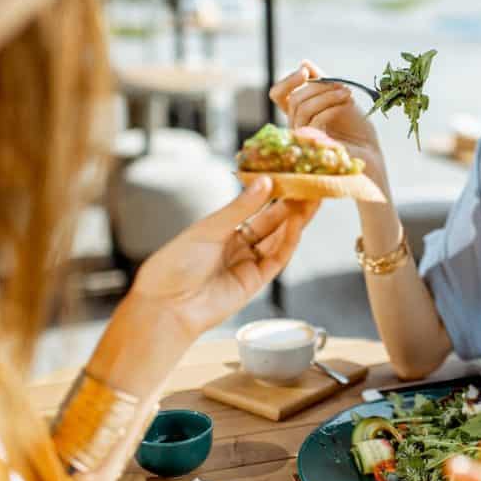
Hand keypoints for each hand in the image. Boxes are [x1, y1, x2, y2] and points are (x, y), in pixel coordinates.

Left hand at [126, 175, 318, 337]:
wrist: (167, 305)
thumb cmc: (177, 264)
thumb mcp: (208, 229)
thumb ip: (240, 207)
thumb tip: (266, 181)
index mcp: (224, 229)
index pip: (257, 207)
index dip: (276, 192)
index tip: (293, 175)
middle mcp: (239, 245)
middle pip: (273, 222)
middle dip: (294, 204)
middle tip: (313, 184)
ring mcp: (249, 263)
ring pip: (280, 238)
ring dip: (297, 220)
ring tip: (313, 199)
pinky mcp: (256, 281)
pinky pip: (277, 258)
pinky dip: (289, 241)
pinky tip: (297, 224)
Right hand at [268, 60, 388, 190]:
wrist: (370, 151)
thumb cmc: (355, 127)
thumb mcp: (338, 97)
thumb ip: (321, 82)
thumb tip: (303, 63)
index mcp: (299, 113)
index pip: (278, 95)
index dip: (288, 81)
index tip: (305, 71)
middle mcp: (297, 126)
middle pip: (294, 99)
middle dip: (319, 87)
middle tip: (342, 86)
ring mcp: (304, 137)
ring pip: (302, 108)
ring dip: (327, 96)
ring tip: (348, 94)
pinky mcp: (314, 146)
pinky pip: (315, 120)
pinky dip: (331, 108)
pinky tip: (347, 104)